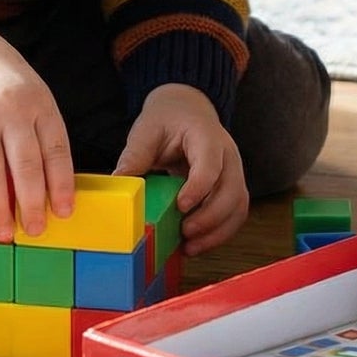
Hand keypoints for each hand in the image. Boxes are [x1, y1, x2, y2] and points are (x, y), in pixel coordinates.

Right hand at [0, 9, 74, 241]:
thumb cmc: (2, 79)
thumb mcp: (33, 93)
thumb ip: (40, 131)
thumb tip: (51, 185)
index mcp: (39, 103)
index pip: (56, 150)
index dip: (62, 184)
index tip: (65, 212)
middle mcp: (10, 111)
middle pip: (25, 166)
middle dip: (32, 204)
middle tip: (35, 231)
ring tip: (4, 233)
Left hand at [112, 84, 248, 254]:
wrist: (187, 110)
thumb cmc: (168, 119)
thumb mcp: (147, 130)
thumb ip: (136, 155)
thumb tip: (119, 182)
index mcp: (207, 135)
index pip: (211, 164)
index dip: (198, 188)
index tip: (181, 206)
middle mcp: (227, 155)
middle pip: (232, 190)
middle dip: (210, 217)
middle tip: (184, 232)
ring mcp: (234, 172)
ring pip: (238, 206)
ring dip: (217, 231)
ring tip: (190, 247)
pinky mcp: (232, 188)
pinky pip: (234, 214)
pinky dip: (219, 233)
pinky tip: (196, 244)